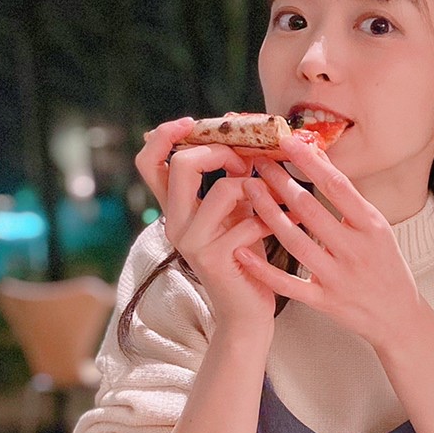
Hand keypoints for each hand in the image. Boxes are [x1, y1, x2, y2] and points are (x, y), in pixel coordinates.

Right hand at [134, 120, 276, 327]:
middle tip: (246, 163)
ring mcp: (191, 241)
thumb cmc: (245, 254)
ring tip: (270, 200)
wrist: (247, 311)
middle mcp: (175, 222)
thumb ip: (232, 178)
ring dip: (256, 187)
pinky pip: (249, 220)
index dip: (166, 135)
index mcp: (175, 207)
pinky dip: (273, 218)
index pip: (150, 161)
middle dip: (222, 152)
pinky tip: (284, 225)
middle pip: (183, 163)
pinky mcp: (212, 258)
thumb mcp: (235, 210)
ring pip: (224, 189)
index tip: (192, 122)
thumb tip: (243, 136)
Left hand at [237, 137, 426, 348]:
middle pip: (311, 210)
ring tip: (249, 191)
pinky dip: (264, 269)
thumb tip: (319, 158)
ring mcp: (339, 277)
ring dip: (268, 214)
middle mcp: (356, 250)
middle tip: (258, 163)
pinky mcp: (325, 302)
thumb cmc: (386, 267)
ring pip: (296, 242)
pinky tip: (242, 250)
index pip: (337, 187)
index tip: (287, 141)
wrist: (399, 318)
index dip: (310, 162)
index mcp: (373, 227)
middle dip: (280, 183)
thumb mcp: (377, 229)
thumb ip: (349, 199)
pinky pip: (289, 284)